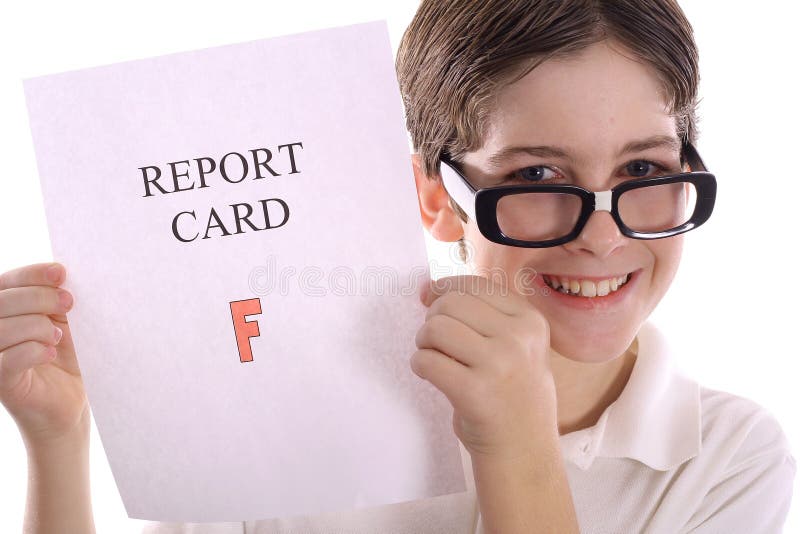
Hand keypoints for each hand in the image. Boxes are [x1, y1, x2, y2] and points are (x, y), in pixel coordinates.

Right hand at [0, 262, 87, 446]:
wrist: (72, 402)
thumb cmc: (66, 357)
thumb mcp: (62, 321)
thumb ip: (54, 299)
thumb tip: (59, 272)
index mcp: (4, 312)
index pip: (4, 282)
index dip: (31, 274)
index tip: (61, 273)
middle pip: (2, 302)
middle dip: (40, 297)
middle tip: (69, 303)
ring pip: (3, 329)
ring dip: (38, 326)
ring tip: (58, 336)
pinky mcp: (2, 384)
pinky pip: (8, 360)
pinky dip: (34, 351)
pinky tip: (50, 354)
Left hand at [412, 274, 558, 460]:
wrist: (524, 448)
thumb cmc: (510, 389)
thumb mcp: (514, 343)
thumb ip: (478, 311)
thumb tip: (426, 287)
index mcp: (530, 319)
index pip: (474, 284)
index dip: (444, 290)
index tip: (431, 302)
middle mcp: (519, 338)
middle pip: (451, 303)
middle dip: (433, 318)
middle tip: (437, 341)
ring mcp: (499, 365)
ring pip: (436, 328)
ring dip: (424, 342)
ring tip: (433, 357)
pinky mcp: (474, 393)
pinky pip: (427, 361)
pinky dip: (419, 365)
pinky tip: (431, 375)